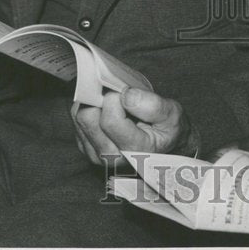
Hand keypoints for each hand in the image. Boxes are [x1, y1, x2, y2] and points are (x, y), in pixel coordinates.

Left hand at [72, 87, 194, 165]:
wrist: (166, 146)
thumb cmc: (168, 129)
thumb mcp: (172, 114)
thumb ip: (153, 105)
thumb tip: (126, 95)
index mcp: (134, 151)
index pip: (109, 120)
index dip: (115, 97)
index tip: (126, 91)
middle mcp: (112, 158)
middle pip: (88, 119)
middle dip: (101, 98)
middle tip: (117, 93)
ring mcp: (96, 156)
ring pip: (80, 118)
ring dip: (94, 103)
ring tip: (114, 102)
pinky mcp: (87, 150)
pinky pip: (77, 121)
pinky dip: (90, 109)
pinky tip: (107, 110)